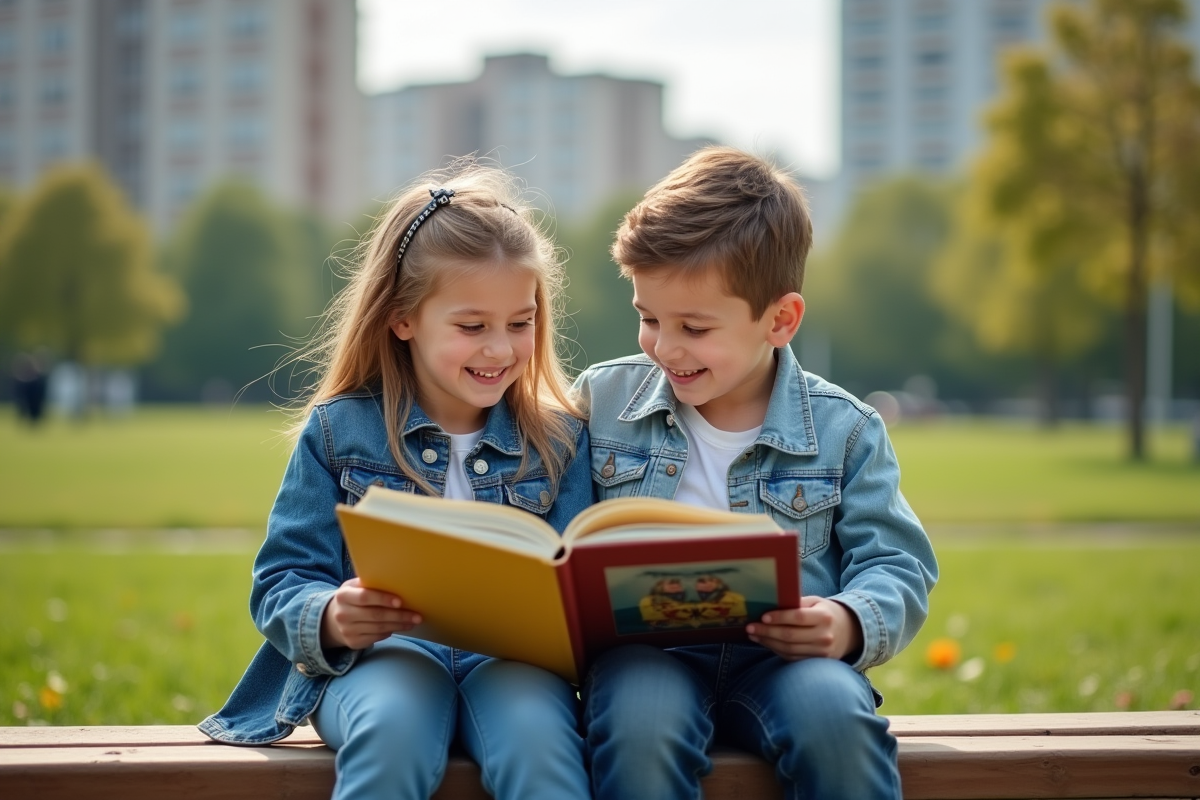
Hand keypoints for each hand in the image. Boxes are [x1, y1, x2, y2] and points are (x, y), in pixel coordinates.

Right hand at [320, 577, 421, 649]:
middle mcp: (343, 614)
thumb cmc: (352, 597)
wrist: (332, 619)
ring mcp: (347, 630)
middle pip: (375, 615)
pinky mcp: (353, 643)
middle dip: (399, 616)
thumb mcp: (354, 587)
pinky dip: (390, 632)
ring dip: (399, 625)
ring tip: (413, 621)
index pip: (365, 597)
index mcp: (343, 596)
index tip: (400, 601)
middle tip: (417, 615)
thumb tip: (395, 578)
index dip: (383, 599)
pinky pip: (376, 637)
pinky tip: (400, 627)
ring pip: (379, 628)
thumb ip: (369, 583)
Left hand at [745, 596, 862, 661]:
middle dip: (767, 632)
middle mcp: (824, 636)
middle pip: (791, 636)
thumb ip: (797, 603)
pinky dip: (777, 651)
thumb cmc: (826, 612)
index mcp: (824, 617)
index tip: (763, 617)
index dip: (779, 618)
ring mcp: (822, 652)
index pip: (798, 618)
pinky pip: (793, 658)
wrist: (850, 632)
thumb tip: (772, 603)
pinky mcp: (818, 662)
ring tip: (753, 636)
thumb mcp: (816, 602)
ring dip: (768, 643)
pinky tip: (766, 643)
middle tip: (750, 628)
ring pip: (789, 650)